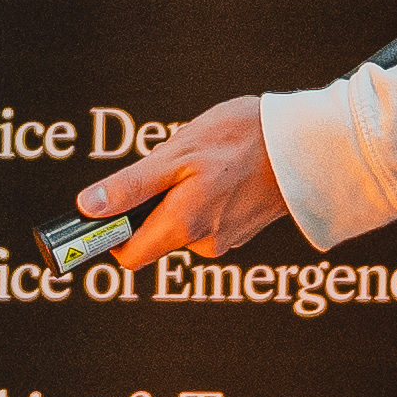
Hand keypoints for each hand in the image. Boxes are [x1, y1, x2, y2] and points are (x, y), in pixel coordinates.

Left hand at [68, 95, 288, 267]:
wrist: (307, 143)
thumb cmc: (241, 140)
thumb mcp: (176, 154)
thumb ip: (131, 186)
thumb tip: (88, 208)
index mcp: (182, 227)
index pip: (129, 256)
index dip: (112, 235)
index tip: (107, 212)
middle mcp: (203, 244)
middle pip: (156, 236)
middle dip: (153, 205)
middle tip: (172, 166)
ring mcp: (226, 239)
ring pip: (183, 224)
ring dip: (183, 197)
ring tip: (207, 162)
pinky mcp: (242, 229)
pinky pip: (208, 217)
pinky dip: (206, 196)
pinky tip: (225, 170)